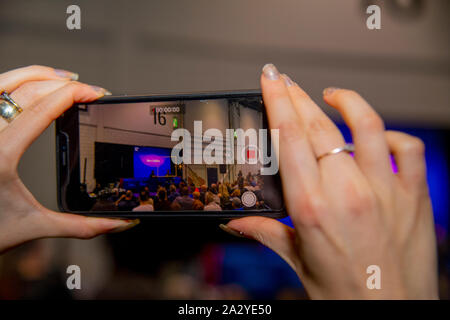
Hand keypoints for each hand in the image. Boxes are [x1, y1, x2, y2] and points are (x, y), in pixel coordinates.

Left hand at [0, 65, 138, 252]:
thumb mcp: (34, 226)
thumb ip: (81, 226)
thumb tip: (118, 223)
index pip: (41, 111)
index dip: (72, 95)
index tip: (95, 93)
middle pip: (25, 90)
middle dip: (62, 83)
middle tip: (88, 89)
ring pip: (2, 83)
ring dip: (35, 74)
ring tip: (63, 78)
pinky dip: (13, 82)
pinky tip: (29, 87)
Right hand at [221, 64, 437, 298]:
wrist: (392, 315)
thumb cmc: (344, 294)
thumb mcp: (297, 261)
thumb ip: (265, 232)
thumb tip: (236, 221)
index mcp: (312, 208)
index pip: (290, 138)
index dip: (279, 101)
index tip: (271, 79)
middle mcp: (348, 192)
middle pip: (319, 125)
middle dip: (298, 95)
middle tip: (286, 80)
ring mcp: (385, 190)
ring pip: (366, 125)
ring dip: (345, 101)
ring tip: (330, 95)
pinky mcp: (414, 194)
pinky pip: (407, 147)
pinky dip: (391, 134)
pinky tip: (376, 135)